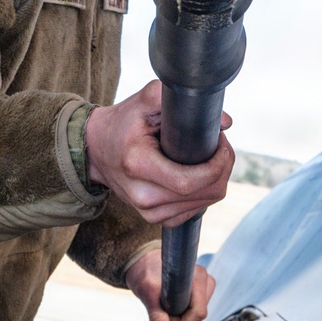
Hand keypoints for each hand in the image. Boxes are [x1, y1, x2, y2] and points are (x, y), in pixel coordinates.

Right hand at [85, 80, 233, 226]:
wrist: (96, 149)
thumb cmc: (122, 124)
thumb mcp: (145, 101)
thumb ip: (179, 101)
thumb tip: (225, 122)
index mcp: (138, 166)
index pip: (189, 182)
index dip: (216, 166)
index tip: (222, 144)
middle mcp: (142, 195)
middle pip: (203, 194)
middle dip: (222, 169)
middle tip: (220, 146)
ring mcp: (148, 211)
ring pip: (204, 204)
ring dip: (215, 180)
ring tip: (207, 157)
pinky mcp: (154, 219)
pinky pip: (194, 211)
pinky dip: (204, 193)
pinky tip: (197, 174)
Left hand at [126, 247, 215, 320]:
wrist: (144, 265)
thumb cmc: (145, 273)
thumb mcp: (147, 294)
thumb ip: (156, 315)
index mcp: (197, 277)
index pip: (198, 312)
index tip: (164, 314)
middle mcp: (205, 281)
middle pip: (199, 318)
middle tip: (162, 312)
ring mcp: (205, 288)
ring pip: (197, 319)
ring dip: (180, 320)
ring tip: (165, 308)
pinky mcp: (201, 295)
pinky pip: (195, 316)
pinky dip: (182, 317)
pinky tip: (172, 308)